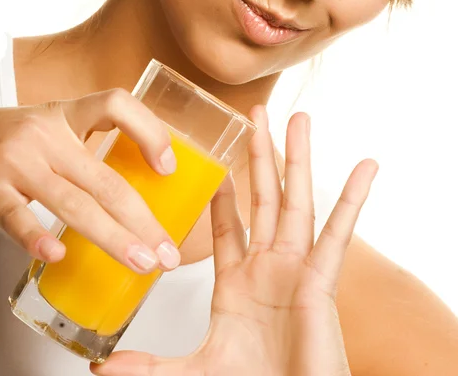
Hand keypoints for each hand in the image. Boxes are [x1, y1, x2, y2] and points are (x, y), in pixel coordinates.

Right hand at [0, 88, 181, 272]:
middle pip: (105, 179)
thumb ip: (90, 149)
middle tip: (166, 250)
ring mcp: (17, 163)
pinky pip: (17, 218)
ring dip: (113, 238)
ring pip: (74, 204)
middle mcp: (45, 137)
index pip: (116, 105)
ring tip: (140, 261)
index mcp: (67, 115)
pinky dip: (37, 238)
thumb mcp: (55, 127)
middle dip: (143, 220)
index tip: (168, 167)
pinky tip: (57, 255)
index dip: (149, 131)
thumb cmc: (14, 139)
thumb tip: (145, 180)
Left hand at [91, 106, 377, 375]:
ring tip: (300, 120)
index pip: (228, 225)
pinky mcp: (321, 283)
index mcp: (238, 285)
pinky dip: (352, 200)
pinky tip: (364, 168)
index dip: (222, 194)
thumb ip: (150, 366)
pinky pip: (338, 234)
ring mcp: (296, 271)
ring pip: (296, 201)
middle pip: (263, 197)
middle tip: (256, 116)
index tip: (216, 164)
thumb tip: (101, 369)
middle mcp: (269, 268)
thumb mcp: (196, 372)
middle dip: (260, 155)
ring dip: (298, 158)